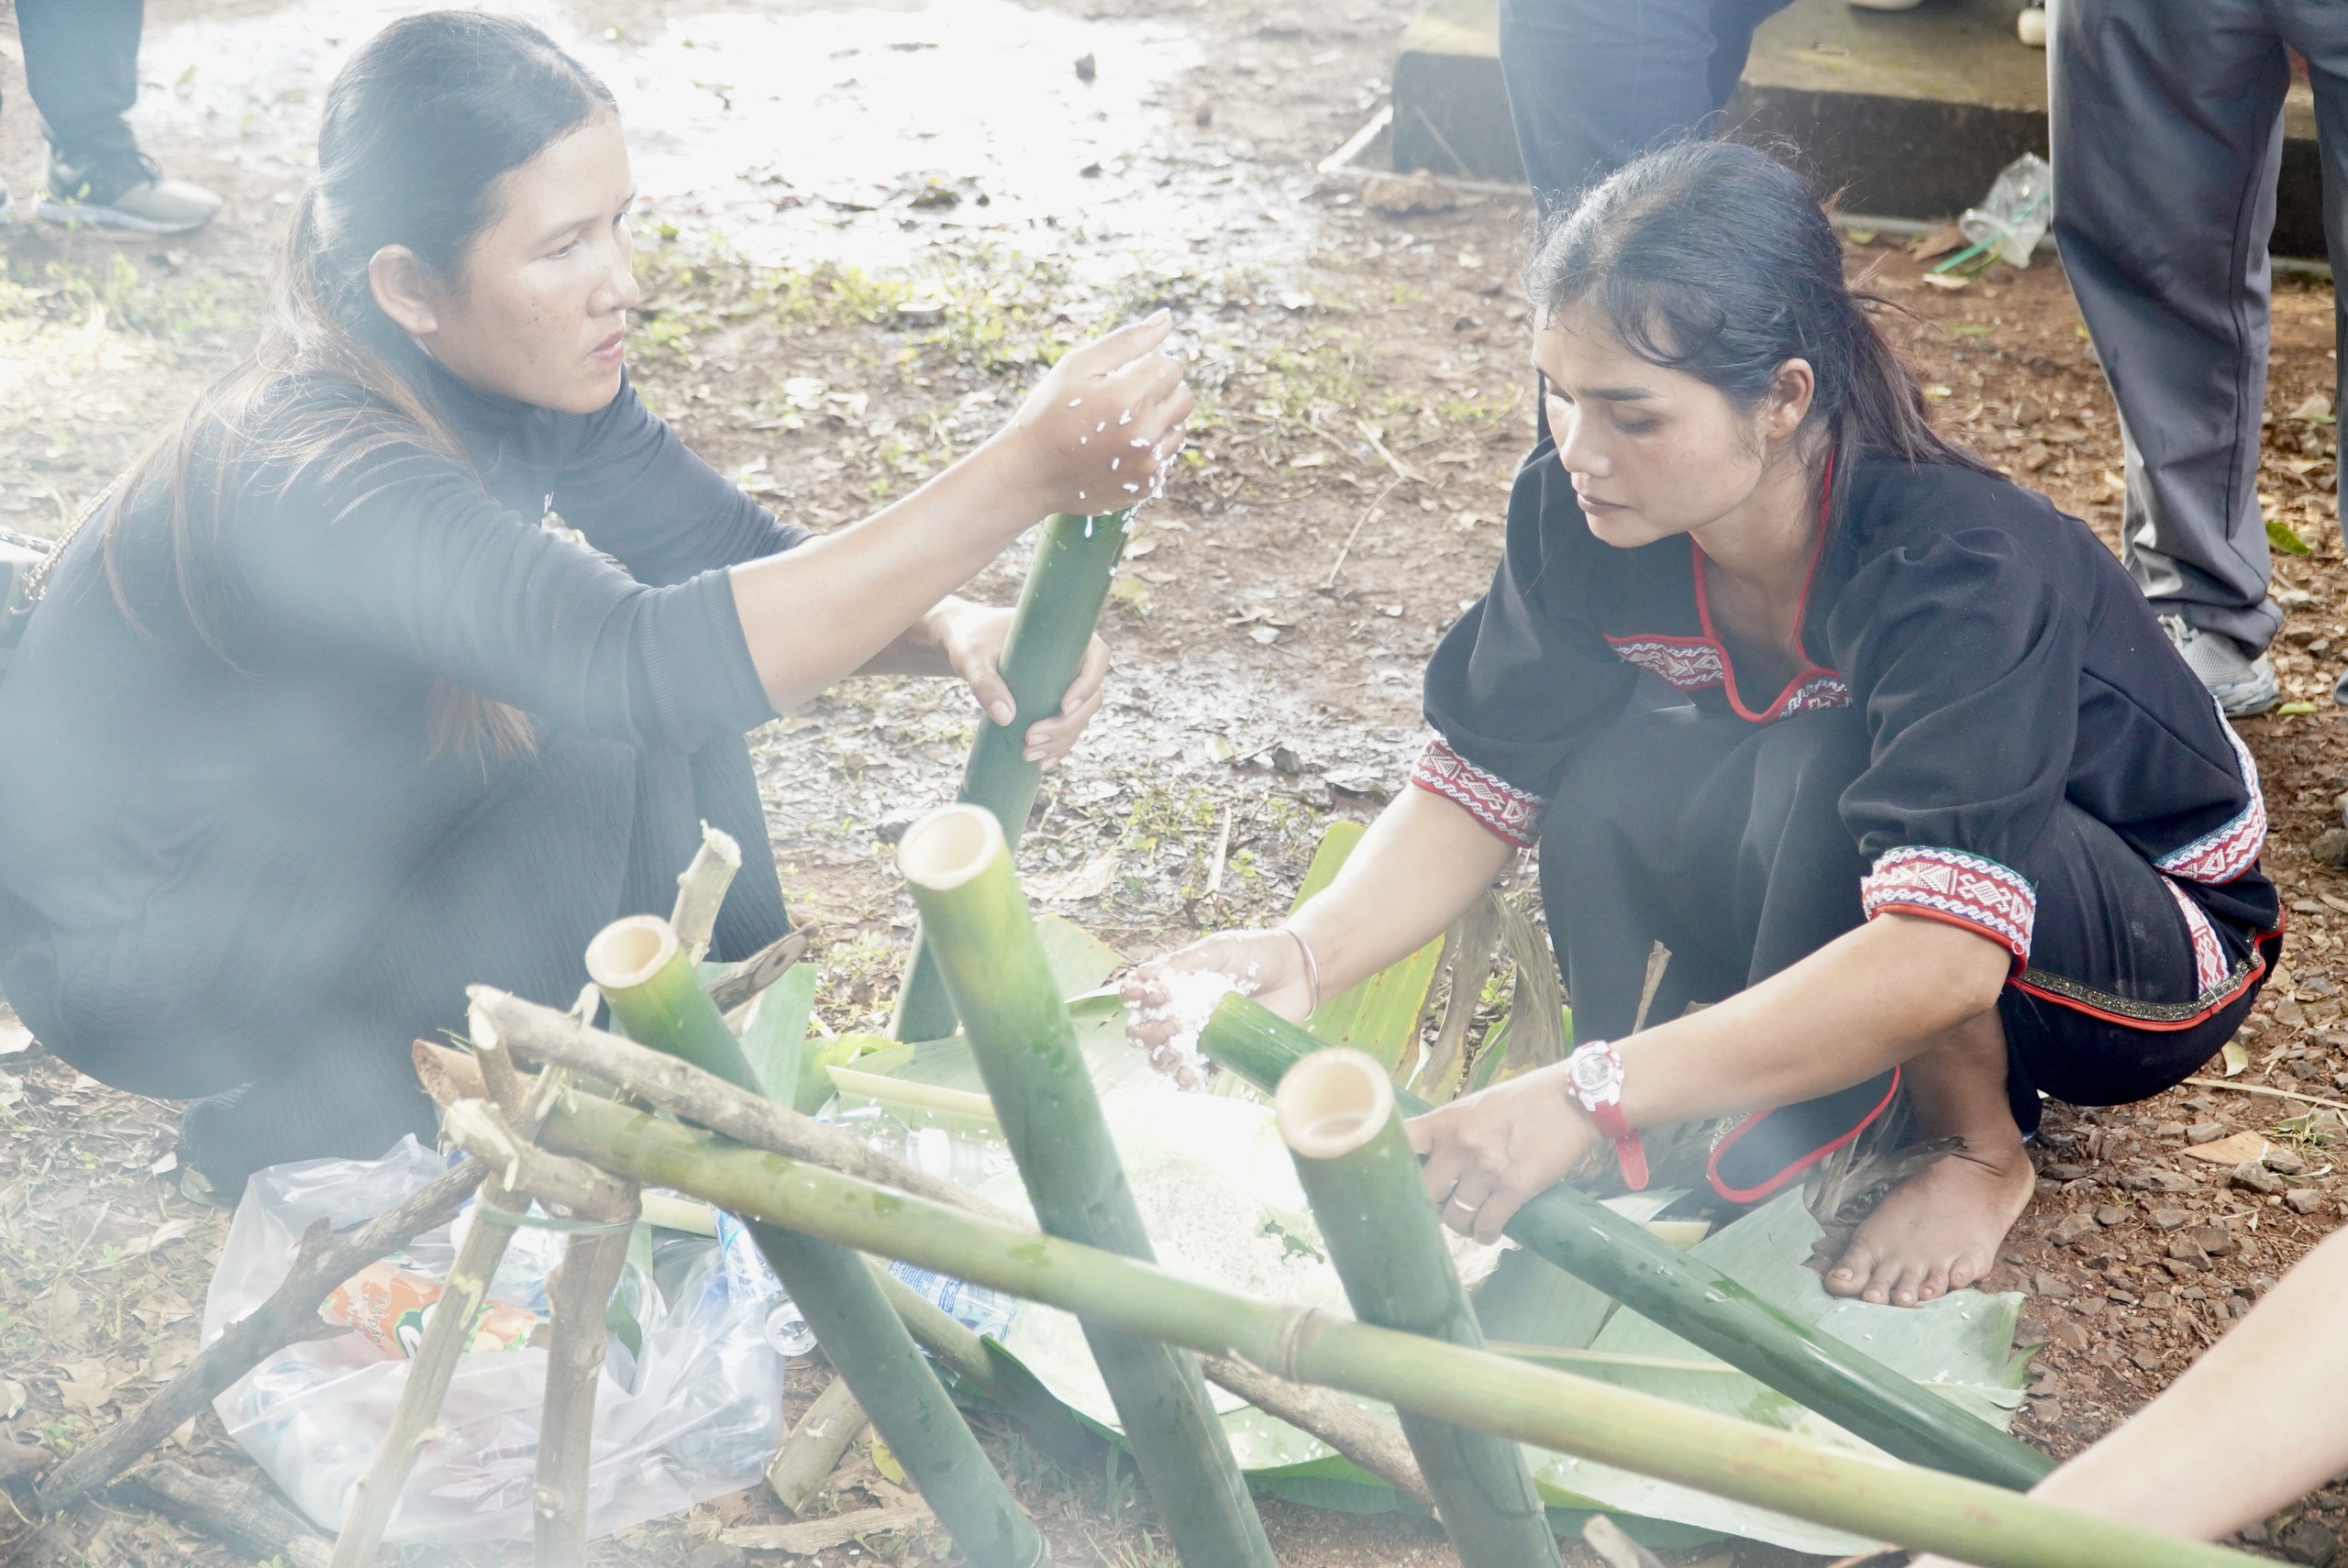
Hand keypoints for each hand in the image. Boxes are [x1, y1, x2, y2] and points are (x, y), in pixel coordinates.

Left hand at [929, 602, 1109, 762]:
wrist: (966, 645)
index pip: (1098, 657)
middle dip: (1067, 725)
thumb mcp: (973, 658)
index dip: (1089, 684)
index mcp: (1066, 636)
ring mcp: (1066, 684)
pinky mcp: (1053, 702)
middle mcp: (1074, 660)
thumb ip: (985, 682)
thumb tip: (1007, 717)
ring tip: (1028, 755)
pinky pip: (1067, 728)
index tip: (1063, 706)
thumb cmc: (971, 641)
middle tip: (1031, 739)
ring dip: (1061, 741)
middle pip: (1092, 697)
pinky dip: (1057, 747)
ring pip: (1080, 718)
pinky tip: (1040, 764)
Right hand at [993, 312, 1193, 517]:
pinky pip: (1167, 457)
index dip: (1147, 366)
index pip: (1171, 367)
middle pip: (1184, 397)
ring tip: (1119, 425)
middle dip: (1160, 391)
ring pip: (1179, 428)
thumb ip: (1127, 341)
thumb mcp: (1079, 366)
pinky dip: (1150, 449)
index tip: (1119, 377)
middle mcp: (1145, 435)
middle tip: (1123, 397)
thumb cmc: (1049, 412)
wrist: (1029, 474)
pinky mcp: (1146, 486)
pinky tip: (1118, 449)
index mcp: (1129, 398)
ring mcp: (1148, 465)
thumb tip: (1167, 318)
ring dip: (1158, 421)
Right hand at [1122, 929, 1314, 1083]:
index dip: (1134, 998)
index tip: (1152, 994)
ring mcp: (1197, 1036)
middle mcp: (1178, 1011)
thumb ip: (1182, 964)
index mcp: (1172, 983)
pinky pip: (1194, 1074)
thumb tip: (1142, 975)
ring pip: (1163, 1057)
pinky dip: (1187, 1079)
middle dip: (1146, 1032)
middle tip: (1170, 1024)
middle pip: (1143, 1031)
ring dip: (1162, 1058)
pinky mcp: (1219, 1055)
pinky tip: (1191, 1075)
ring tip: (1178, 1051)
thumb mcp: (1217, 951)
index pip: (1137, 995)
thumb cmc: (1256, 954)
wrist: (1296, 974)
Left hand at [1406, 1062, 1597, 1243]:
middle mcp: (1461, 1145)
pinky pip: (1488, 1225)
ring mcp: (1487, 1169)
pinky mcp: (1515, 1188)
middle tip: (1439, 1209)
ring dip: (1460, 1225)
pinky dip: (1485, 1235)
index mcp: (1447, 1120)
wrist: (1573, 1099)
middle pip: (1424, 1192)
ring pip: (1455, 1217)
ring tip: (1467, 1223)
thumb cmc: (1526, 1100)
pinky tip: (1487, 1233)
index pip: (1402, 1142)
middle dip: (1429, 1206)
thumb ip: (1453, 1129)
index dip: (1389, 1164)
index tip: (1387, 1179)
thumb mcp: (1479, 1105)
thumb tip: (1432, 1158)